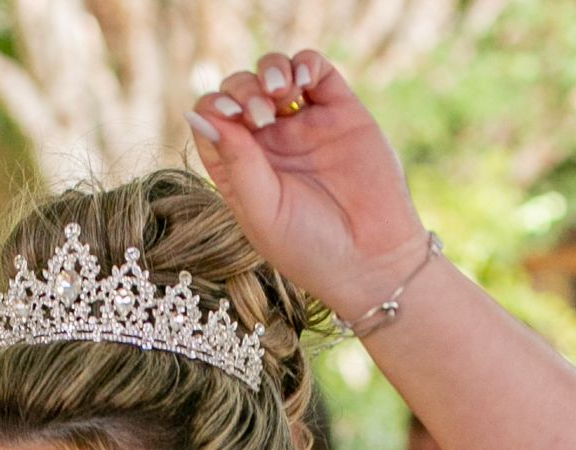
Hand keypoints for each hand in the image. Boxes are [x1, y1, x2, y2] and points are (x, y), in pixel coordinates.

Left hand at [185, 51, 428, 320]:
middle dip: (243, 90)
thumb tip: (204, 116)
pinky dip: (304, 63)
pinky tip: (302, 81)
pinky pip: (316, 70)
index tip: (229, 117)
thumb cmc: (309, 248)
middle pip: (240, 91)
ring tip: (281, 92)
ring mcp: (305, 125)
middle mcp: (269, 144)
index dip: (214, 108)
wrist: (372, 259)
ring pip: (274, 73)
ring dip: (270, 70)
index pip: (212, 121)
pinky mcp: (342, 113)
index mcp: (240, 168)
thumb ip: (236, 163)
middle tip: (262, 116)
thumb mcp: (263, 211)